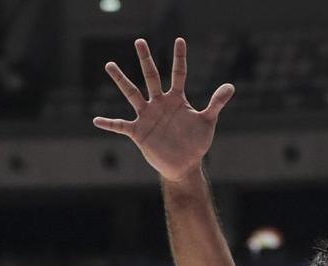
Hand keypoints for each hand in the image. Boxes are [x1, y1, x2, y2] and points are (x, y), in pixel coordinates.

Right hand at [93, 38, 233, 181]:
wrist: (185, 164)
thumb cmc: (196, 142)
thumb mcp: (208, 121)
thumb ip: (216, 103)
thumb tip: (231, 86)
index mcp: (176, 100)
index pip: (178, 74)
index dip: (180, 58)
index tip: (180, 40)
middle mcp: (160, 103)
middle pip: (151, 77)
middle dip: (146, 59)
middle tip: (140, 41)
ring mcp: (147, 116)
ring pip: (132, 94)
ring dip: (121, 80)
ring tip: (110, 65)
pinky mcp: (138, 131)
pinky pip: (120, 125)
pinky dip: (109, 123)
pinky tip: (97, 120)